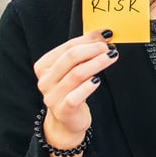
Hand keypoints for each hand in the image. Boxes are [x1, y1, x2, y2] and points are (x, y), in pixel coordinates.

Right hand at [33, 29, 118, 146]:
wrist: (67, 121)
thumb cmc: (71, 90)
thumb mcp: (73, 70)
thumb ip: (83, 52)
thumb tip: (104, 35)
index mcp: (44, 66)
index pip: (67, 47)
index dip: (88, 39)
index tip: (106, 35)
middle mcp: (45, 81)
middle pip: (71, 58)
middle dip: (93, 49)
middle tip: (109, 48)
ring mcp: (52, 96)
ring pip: (76, 74)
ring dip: (97, 63)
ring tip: (111, 57)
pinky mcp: (63, 110)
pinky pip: (75, 96)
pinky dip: (88, 86)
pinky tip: (98, 80)